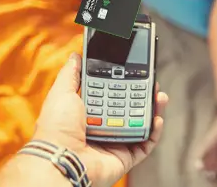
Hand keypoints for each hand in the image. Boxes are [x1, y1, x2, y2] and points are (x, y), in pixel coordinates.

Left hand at [33, 53, 168, 186]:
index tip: (136, 72)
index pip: (114, 94)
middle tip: (152, 82)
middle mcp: (105, 126)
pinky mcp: (126, 156)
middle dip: (145, 94)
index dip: (126, 83)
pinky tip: (157, 119)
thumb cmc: (57, 128)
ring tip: (159, 96)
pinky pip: (146, 144)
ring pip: (142, 123)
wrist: (61, 159)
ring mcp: (116, 141)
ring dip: (153, 109)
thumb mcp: (62, 93)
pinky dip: (154, 132)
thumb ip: (71, 74)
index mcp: (91, 112)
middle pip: (131, 107)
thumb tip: (76, 56)